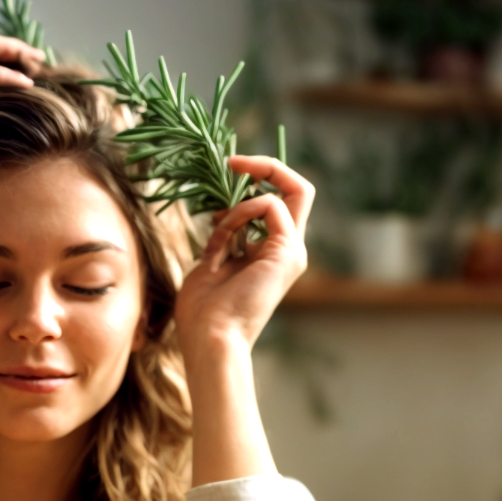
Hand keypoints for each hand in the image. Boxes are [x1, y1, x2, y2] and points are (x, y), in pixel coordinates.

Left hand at [173, 156, 313, 361]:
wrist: (210, 338)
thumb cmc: (203, 310)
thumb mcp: (212, 261)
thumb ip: (224, 236)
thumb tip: (222, 213)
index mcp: (272, 254)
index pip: (279, 202)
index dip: (259, 180)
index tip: (228, 173)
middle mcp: (289, 251)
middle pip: (299, 190)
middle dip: (267, 166)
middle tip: (233, 162)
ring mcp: (293, 252)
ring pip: (290, 192)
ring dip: (241, 203)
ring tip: (216, 229)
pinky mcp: (289, 252)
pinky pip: (271, 206)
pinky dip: (243, 212)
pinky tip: (224, 235)